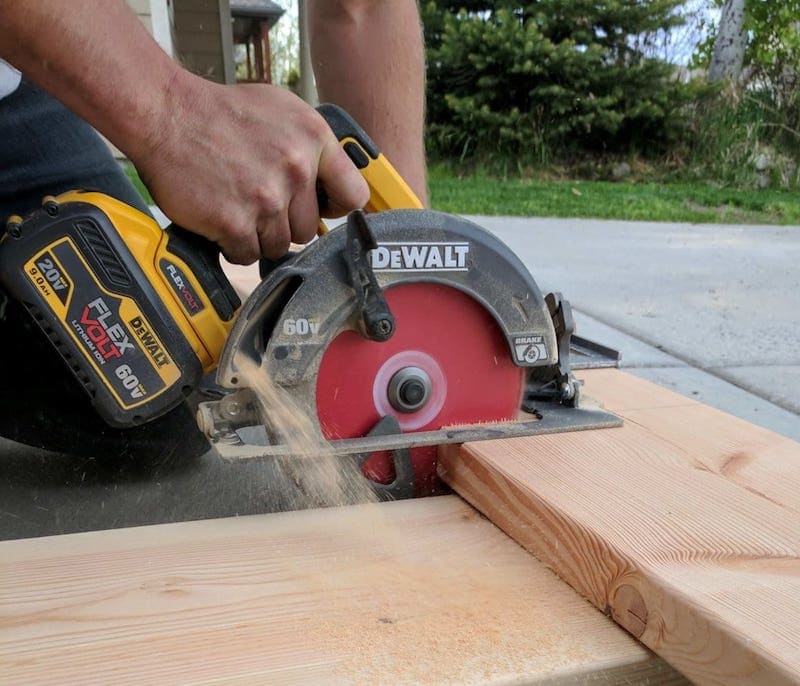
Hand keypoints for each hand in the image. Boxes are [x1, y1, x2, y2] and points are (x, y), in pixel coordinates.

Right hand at [132, 75, 368, 263]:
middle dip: (285, 222)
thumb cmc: (221, 113)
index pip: (353, 195)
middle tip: (259, 202)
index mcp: (314, 139)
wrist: (166, 113)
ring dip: (258, 235)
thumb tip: (331, 185)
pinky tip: (222, 220)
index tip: (321, 209)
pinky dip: (234, 245)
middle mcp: (295, 169)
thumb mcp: (282, 111)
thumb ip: (312, 147)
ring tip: (238, 207)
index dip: (336, 208)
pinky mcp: (234, 222)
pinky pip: (247, 254)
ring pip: (279, 244)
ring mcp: (266, 198)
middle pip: (308, 228)